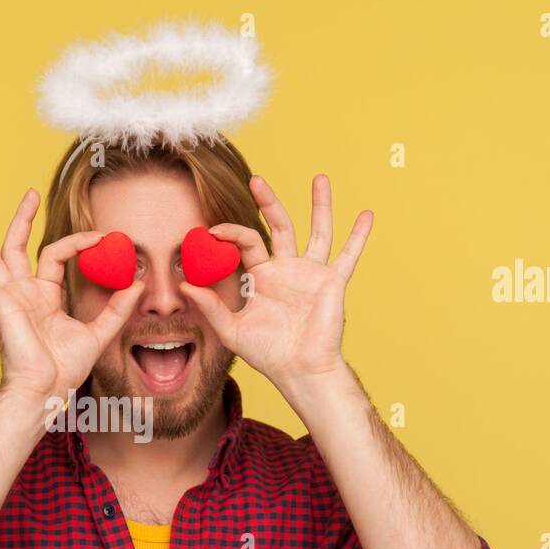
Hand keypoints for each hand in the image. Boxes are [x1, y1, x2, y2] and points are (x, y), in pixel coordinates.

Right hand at [0, 189, 143, 401]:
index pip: (56, 256)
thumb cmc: (64, 370)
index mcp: (43, 297)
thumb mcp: (98, 333)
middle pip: (18, 247)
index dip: (78, 242)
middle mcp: (23, 293)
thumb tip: (138, 283)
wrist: (45, 392)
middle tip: (29, 192)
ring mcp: (9, 298)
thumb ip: (117, 308)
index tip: (102, 235)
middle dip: (22, 219)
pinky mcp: (1, 305)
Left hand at [180, 174, 372, 387]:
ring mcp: (311, 273)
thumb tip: (182, 285)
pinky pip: (348, 256)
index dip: (229, 234)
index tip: (211, 231)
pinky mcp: (332, 282)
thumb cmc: (267, 353)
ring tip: (319, 177)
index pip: (247, 242)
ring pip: (317, 231)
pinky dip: (359, 237)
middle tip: (256, 179)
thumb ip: (209, 306)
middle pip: (279, 226)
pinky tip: (367, 215)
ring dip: (319, 204)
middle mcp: (287, 269)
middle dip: (268, 202)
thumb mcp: (231, 329)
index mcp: (262, 277)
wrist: (298, 370)